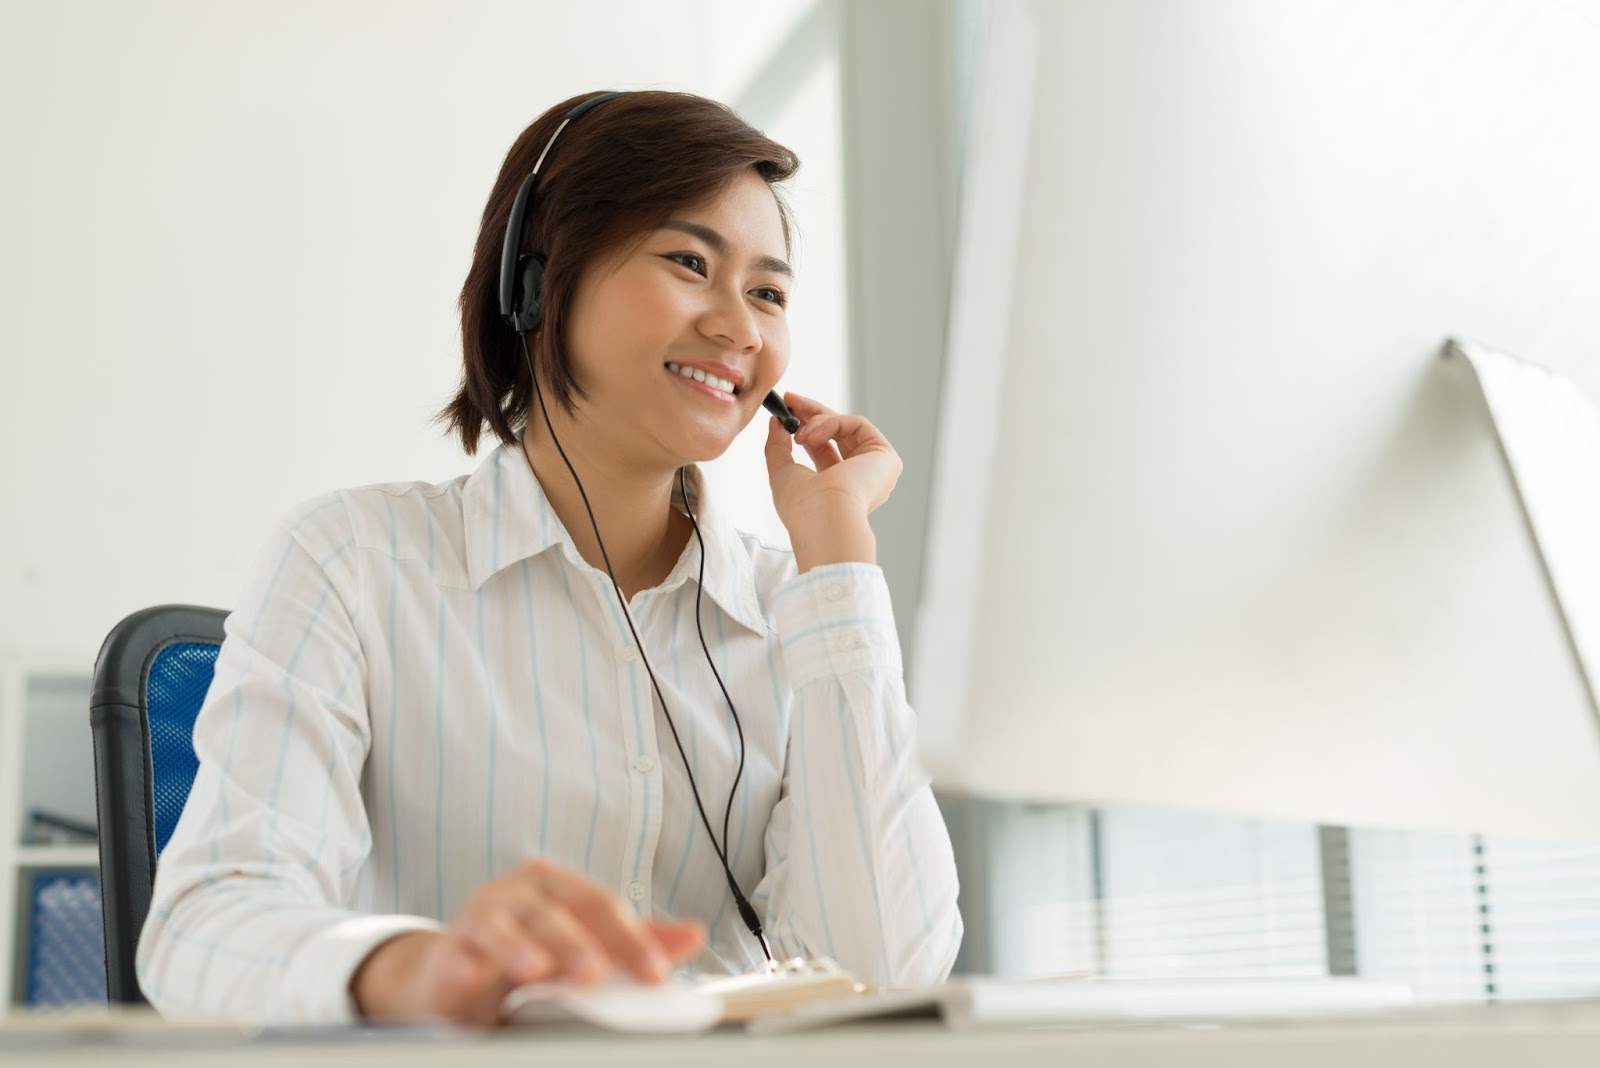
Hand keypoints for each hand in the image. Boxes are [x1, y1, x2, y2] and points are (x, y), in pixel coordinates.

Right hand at [350, 859, 704, 1025]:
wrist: (458, 976)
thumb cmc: (531, 954)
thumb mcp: (584, 947)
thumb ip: (634, 942)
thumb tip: (694, 934)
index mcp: (559, 887)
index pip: (601, 906)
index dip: (631, 938)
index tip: (655, 973)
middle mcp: (521, 893)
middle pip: (555, 913)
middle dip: (577, 943)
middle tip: (596, 972)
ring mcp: (482, 916)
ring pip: (503, 926)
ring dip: (519, 947)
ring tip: (536, 970)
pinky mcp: (448, 948)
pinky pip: (456, 952)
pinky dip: (463, 963)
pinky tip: (470, 976)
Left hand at [762, 392, 902, 571]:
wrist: (822, 517)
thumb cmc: (801, 507)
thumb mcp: (781, 471)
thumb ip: (777, 446)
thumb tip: (776, 423)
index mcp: (839, 487)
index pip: (824, 447)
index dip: (805, 426)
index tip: (786, 409)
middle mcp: (861, 478)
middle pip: (838, 433)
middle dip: (811, 413)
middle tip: (790, 399)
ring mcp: (876, 468)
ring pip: (845, 427)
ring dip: (816, 422)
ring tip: (799, 433)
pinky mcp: (885, 457)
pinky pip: (856, 424)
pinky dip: (831, 423)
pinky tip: (812, 435)